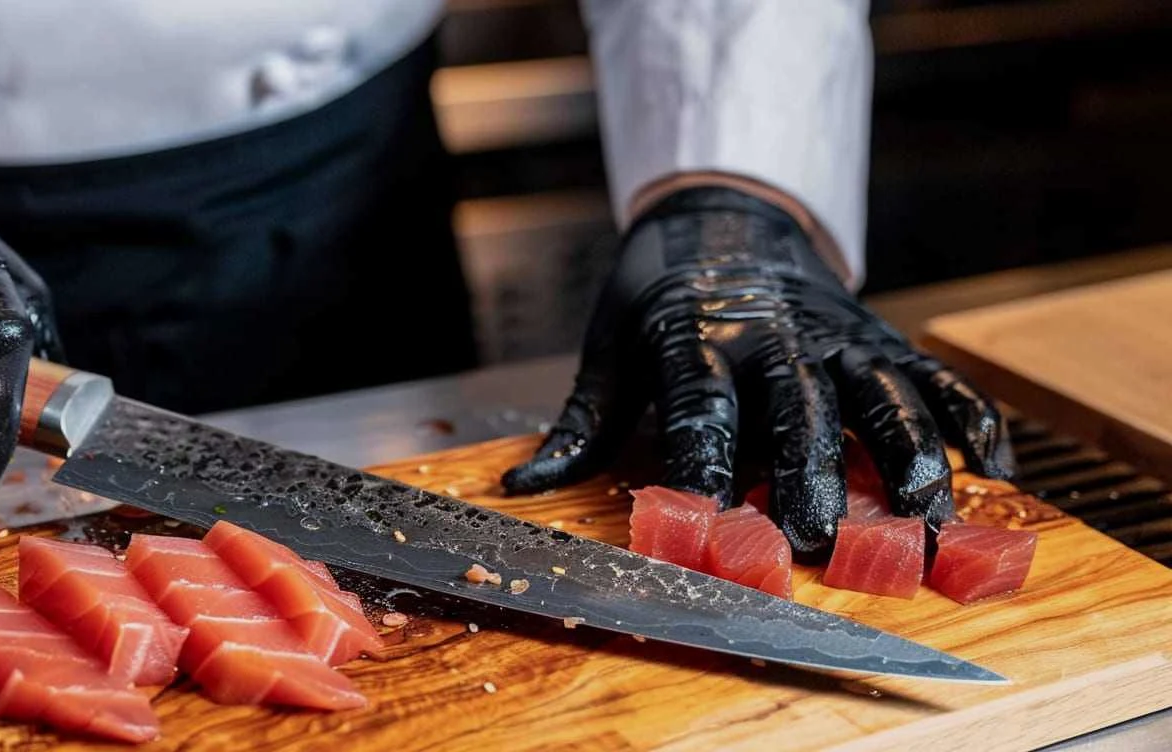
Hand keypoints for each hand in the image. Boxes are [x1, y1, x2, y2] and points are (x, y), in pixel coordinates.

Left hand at [501, 187, 1013, 552]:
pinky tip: (993, 465)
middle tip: (822, 537)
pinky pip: (933, 375)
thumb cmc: (658, 291)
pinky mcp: (880, 337)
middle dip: (811, 472)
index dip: (701, 467)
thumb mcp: (610, 345)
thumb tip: (525, 487)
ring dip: (905, 453)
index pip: (699, 408)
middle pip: (796, 409)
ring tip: (924, 513)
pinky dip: (969, 416)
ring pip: (879, 393)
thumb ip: (583, 421)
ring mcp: (835, 336)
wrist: (725, 212)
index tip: (705, 526)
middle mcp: (773, 338)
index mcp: (696, 339)